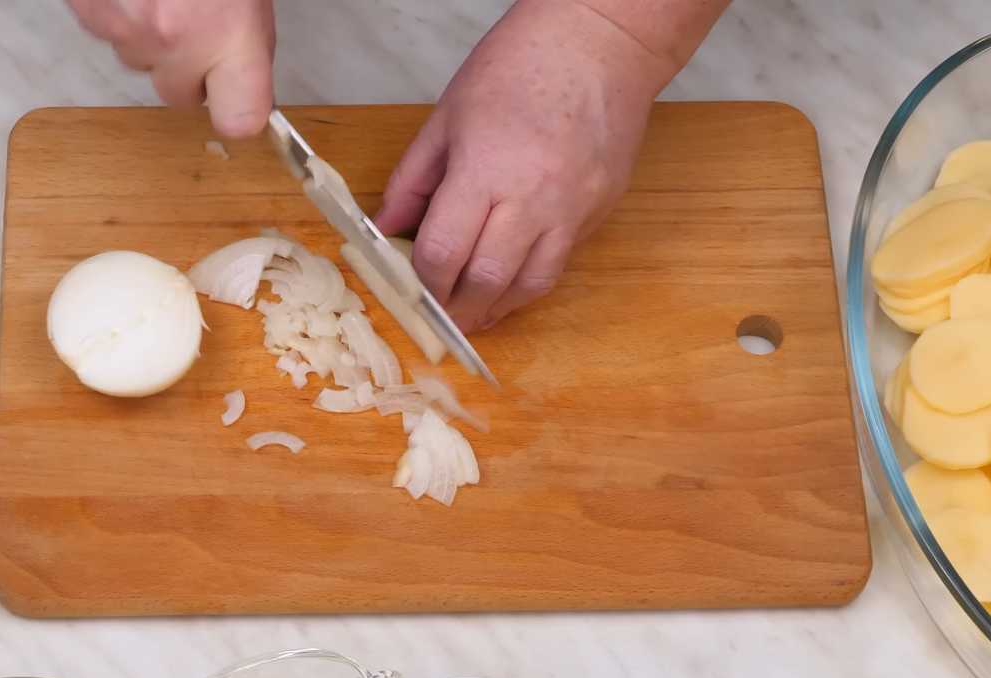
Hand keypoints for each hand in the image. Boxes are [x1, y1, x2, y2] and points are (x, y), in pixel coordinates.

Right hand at [66, 0, 275, 137]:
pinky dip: (114, 11)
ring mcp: (129, 27)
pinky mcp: (89, 10)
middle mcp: (178, 41)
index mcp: (231, 37)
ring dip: (147, 37)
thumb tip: (242, 78)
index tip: (235, 102)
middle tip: (193, 25)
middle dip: (185, 71)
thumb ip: (246, 45)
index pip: (239, 121)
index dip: (237, 112)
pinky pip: (104, 29)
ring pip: (136, 59)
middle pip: (177, 95)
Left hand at [374, 0, 669, 331]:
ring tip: (476, 313)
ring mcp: (572, 210)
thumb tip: (389, 227)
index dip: (423, 282)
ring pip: (531, 285)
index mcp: (486, 170)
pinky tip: (511, 280)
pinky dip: (530, 280)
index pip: (443, 252)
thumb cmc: (521, 65)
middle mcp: (533, 199)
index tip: (413, 290)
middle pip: (486, 281)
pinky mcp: (598, 211)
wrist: (601, 44)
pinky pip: (561, 261)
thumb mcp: (448, 115)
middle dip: (458, 310)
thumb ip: (415, 179)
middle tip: (441, 320)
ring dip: (498, 306)